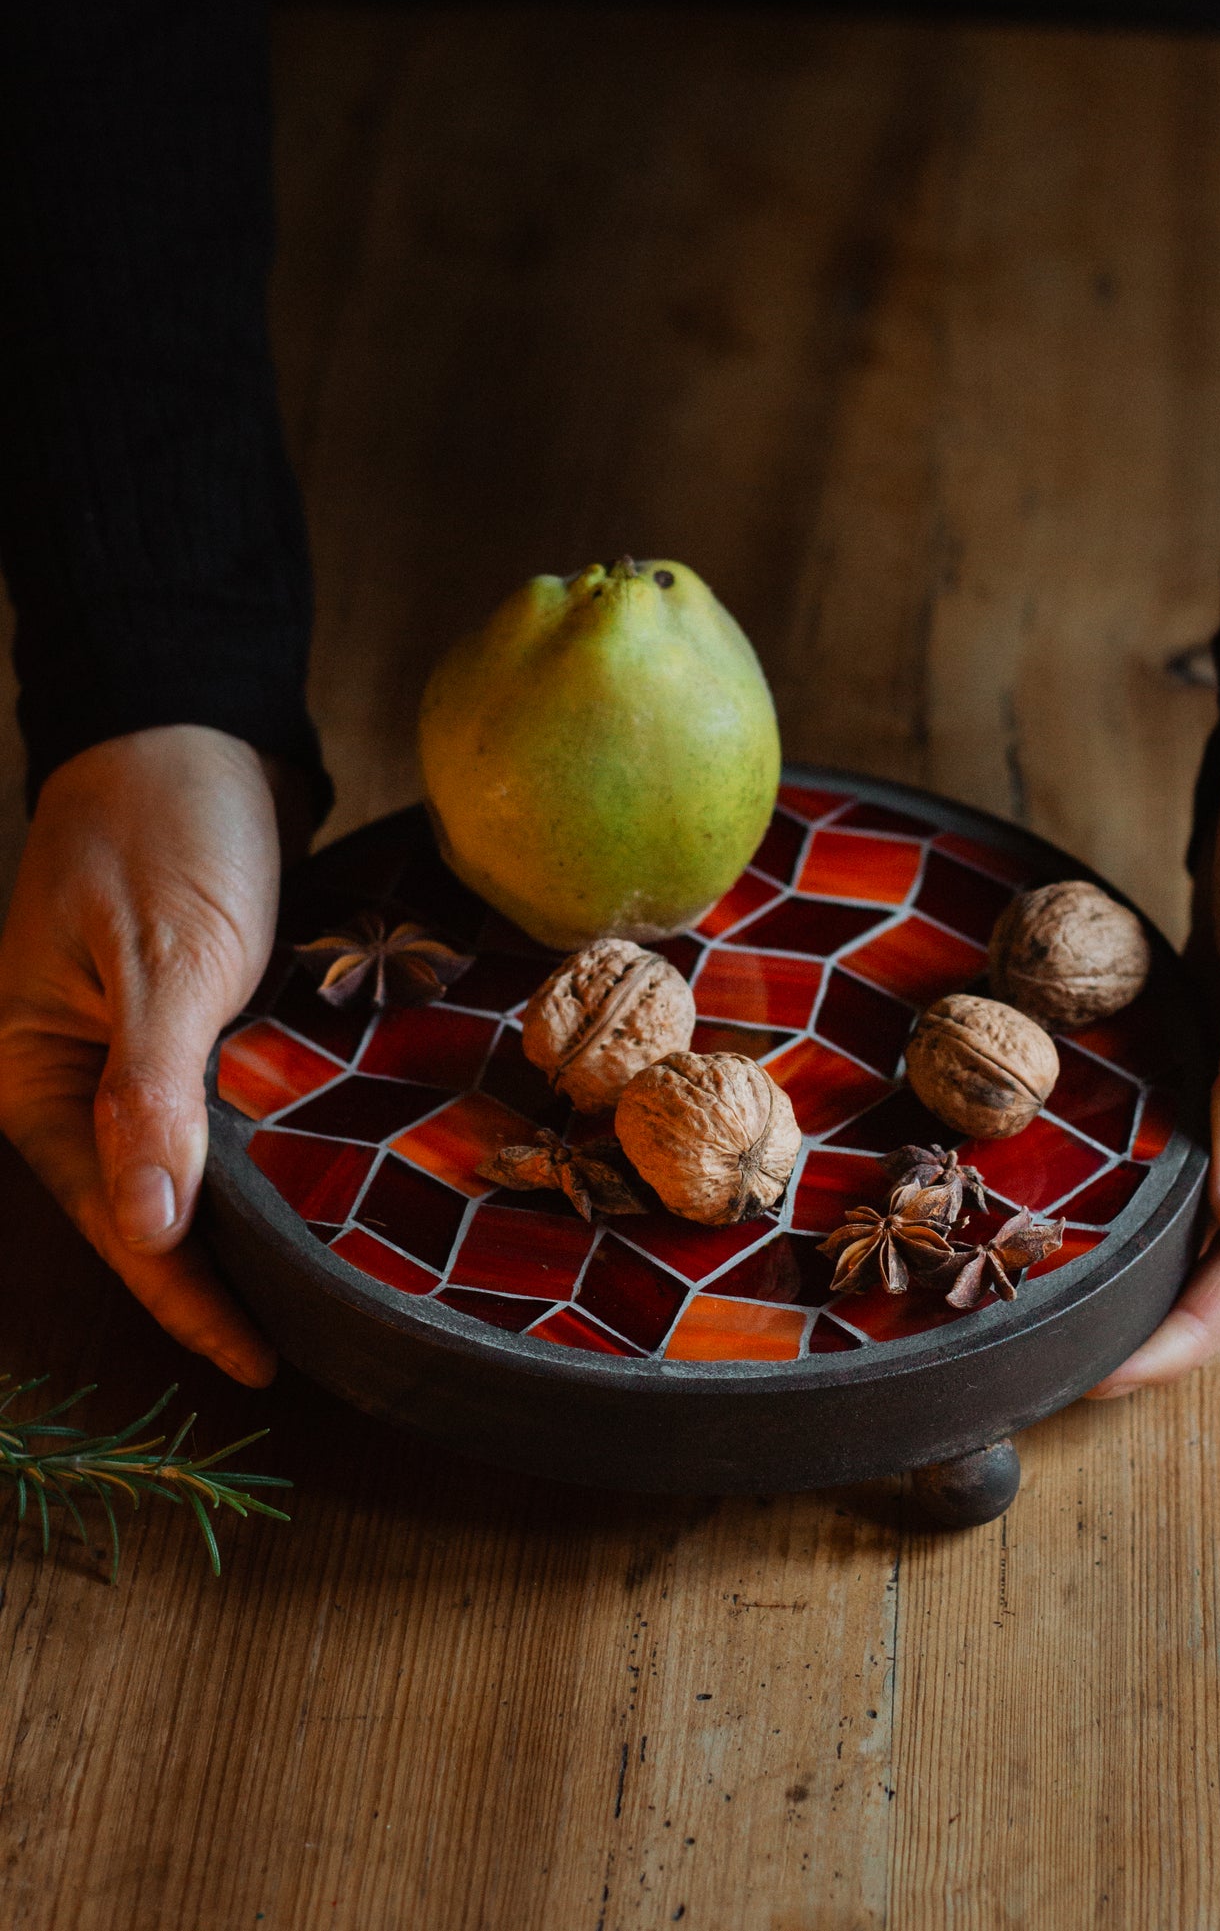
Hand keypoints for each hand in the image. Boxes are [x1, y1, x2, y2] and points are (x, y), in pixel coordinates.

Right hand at [0, 726, 299, 1385]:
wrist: (197, 720)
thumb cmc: (164, 827)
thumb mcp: (162, 963)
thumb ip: (152, 1097)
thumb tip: (149, 1232)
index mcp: (32, 1072)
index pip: (117, 1216)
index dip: (186, 1292)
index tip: (260, 1355)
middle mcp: (73, 1073)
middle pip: (153, 1201)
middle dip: (224, 1265)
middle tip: (315, 1330)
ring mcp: (133, 1047)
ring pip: (197, 1157)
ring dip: (254, 1208)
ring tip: (330, 1277)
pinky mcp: (192, 1016)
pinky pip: (228, 1102)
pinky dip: (269, 1140)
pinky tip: (325, 1177)